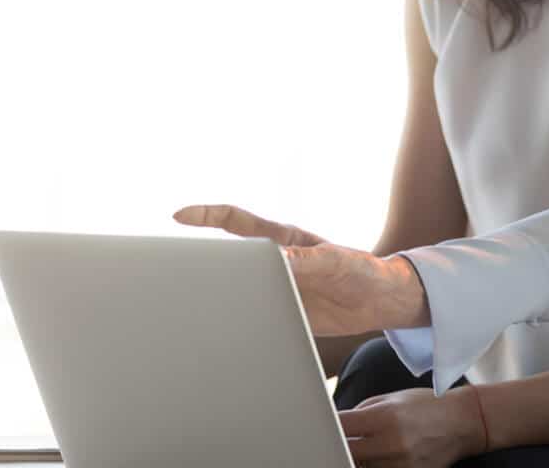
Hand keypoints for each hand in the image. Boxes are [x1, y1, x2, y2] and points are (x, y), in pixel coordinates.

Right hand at [172, 204, 427, 334]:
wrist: (380, 301)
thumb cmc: (360, 269)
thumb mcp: (331, 262)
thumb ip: (302, 261)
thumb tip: (272, 260)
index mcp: (281, 241)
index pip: (236, 221)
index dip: (206, 216)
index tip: (178, 216)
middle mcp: (272, 263)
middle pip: (226, 258)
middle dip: (197, 261)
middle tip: (168, 267)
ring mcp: (274, 288)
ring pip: (235, 290)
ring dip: (216, 296)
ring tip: (187, 305)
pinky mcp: (281, 312)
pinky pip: (251, 316)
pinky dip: (236, 322)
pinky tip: (222, 332)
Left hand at [338, 387, 486, 467]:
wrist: (464, 422)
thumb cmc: (428, 405)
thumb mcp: (393, 399)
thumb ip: (362, 411)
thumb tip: (337, 423)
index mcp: (385, 417)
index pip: (341, 425)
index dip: (327, 426)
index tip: (324, 426)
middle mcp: (391, 443)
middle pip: (345, 451)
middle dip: (340, 444)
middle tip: (339, 440)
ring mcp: (400, 465)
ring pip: (360, 466)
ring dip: (358, 457)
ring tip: (368, 446)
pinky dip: (374, 465)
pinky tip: (380, 456)